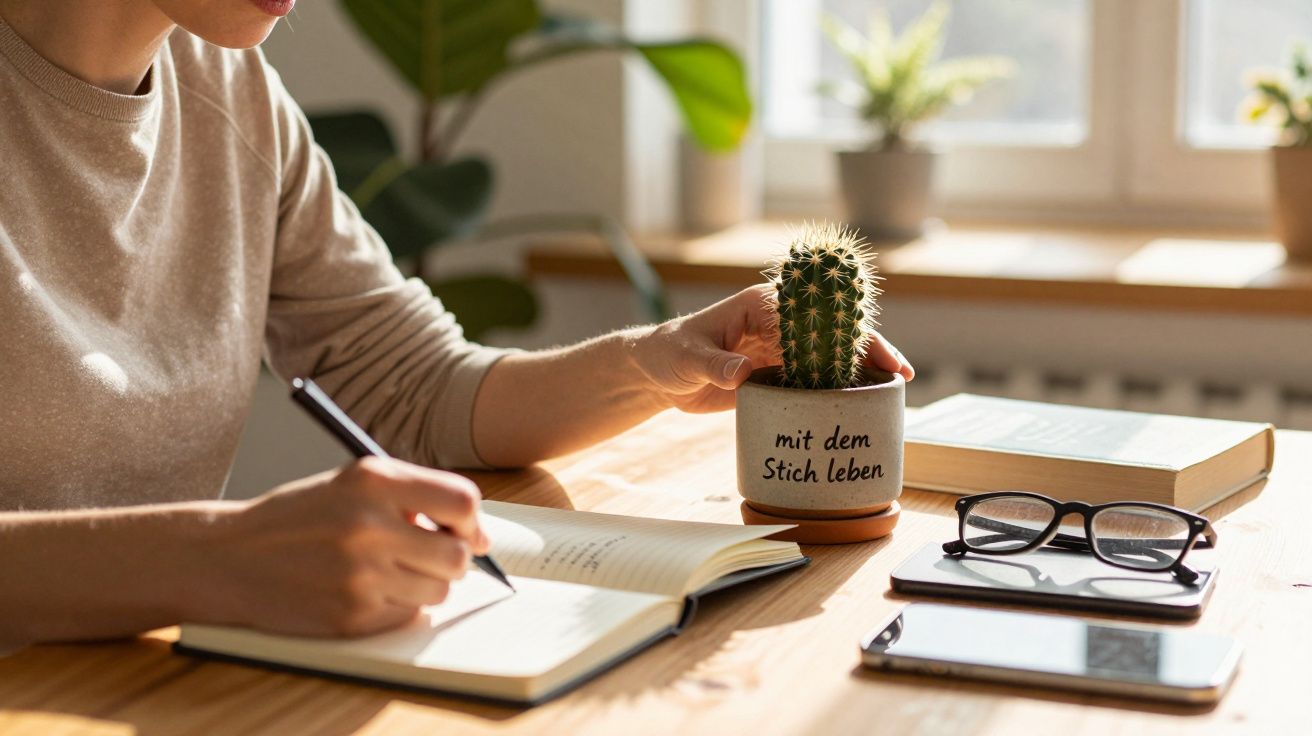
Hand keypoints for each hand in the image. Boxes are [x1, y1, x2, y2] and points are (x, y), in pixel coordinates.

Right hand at [202, 457, 489, 636]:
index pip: (461, 500)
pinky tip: (364, 591)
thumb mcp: (349, 484)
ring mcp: (360, 575)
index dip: (472, 521)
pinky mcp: (351, 616)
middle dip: (452, 558)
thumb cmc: (297, 518)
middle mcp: (368, 525)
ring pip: (439, 590)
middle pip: (458, 555)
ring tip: (386, 571)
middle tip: (429, 556)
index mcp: (372, 480)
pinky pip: (407, 615)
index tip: (469, 531)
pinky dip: (397, 606)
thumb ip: (411, 496)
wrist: (227, 558)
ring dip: (423, 584)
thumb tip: (476, 533)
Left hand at [632, 284, 914, 412]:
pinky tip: (859, 405)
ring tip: (892, 392)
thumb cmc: (668, 353)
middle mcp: (776, 323)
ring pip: (828, 358)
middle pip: (830, 335)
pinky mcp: (776, 374)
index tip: (868, 353)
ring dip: (857, 372)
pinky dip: (835, 391)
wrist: (658, 374)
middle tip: (898, 375)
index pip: (809, 316)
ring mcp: (779, 349)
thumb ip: (715, 365)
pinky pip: (812, 381)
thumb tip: (743, 374)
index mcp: (759, 306)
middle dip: (866, 351)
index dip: (842, 333)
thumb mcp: (687, 358)